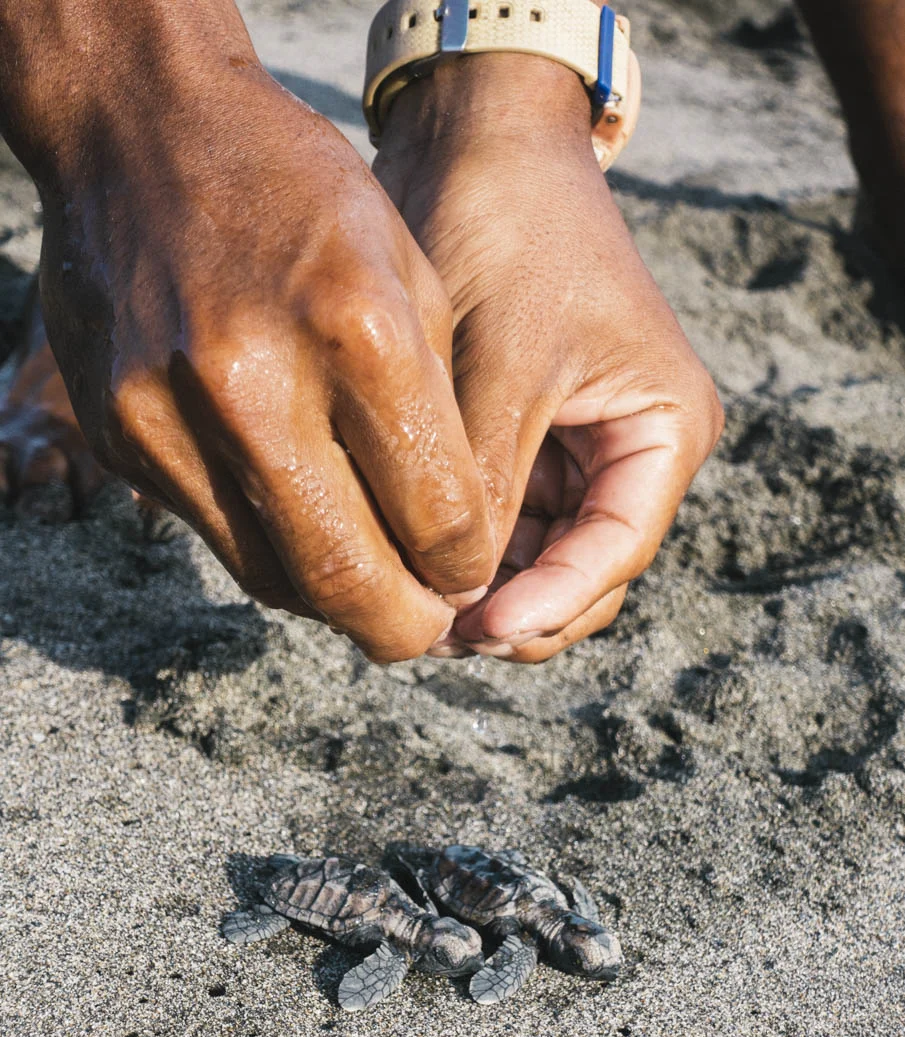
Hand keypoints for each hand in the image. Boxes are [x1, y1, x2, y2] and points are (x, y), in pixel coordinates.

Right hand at [8, 12, 493, 661]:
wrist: (142, 131)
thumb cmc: (302, 196)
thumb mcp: (408, 276)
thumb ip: (436, 416)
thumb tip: (452, 543)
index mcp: (356, 328)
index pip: (438, 514)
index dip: (466, 568)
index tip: (470, 574)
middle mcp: (252, 383)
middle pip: (345, 578)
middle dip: (402, 627)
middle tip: (427, 629)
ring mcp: (168, 415)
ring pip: (274, 579)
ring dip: (336, 602)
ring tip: (373, 583)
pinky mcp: (118, 434)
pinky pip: (217, 540)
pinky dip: (274, 556)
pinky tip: (305, 529)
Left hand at [375, 55, 722, 661]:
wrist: (478, 142)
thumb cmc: (509, 232)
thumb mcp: (503, 364)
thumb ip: (487, 483)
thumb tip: (458, 599)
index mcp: (662, 429)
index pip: (615, 549)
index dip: (550, 602)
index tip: (478, 630)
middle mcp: (629, 451)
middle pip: (580, 572)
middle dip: (516, 606)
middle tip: (433, 630)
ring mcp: (576, 451)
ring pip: (536, 558)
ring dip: (483, 586)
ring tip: (412, 601)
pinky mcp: (524, 442)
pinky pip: (500, 521)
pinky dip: (463, 548)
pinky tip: (409, 556)